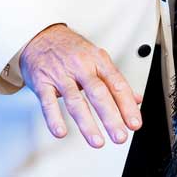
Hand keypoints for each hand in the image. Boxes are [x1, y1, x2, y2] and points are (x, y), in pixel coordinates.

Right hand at [19, 24, 143, 147]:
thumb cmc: (70, 49)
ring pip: (76, 100)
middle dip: (111, 117)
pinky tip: (61, 132)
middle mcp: (81, 66)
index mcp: (98, 60)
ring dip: (87, 124)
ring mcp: (61, 75)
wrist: (40, 35)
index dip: (127, 105)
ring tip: (97, 141)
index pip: (117, 84)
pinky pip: (48, 102)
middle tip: (120, 136)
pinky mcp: (42, 82)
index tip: (134, 123)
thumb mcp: (97, 58)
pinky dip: (54, 118)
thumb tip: (136, 100)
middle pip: (99, 93)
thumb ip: (115, 81)